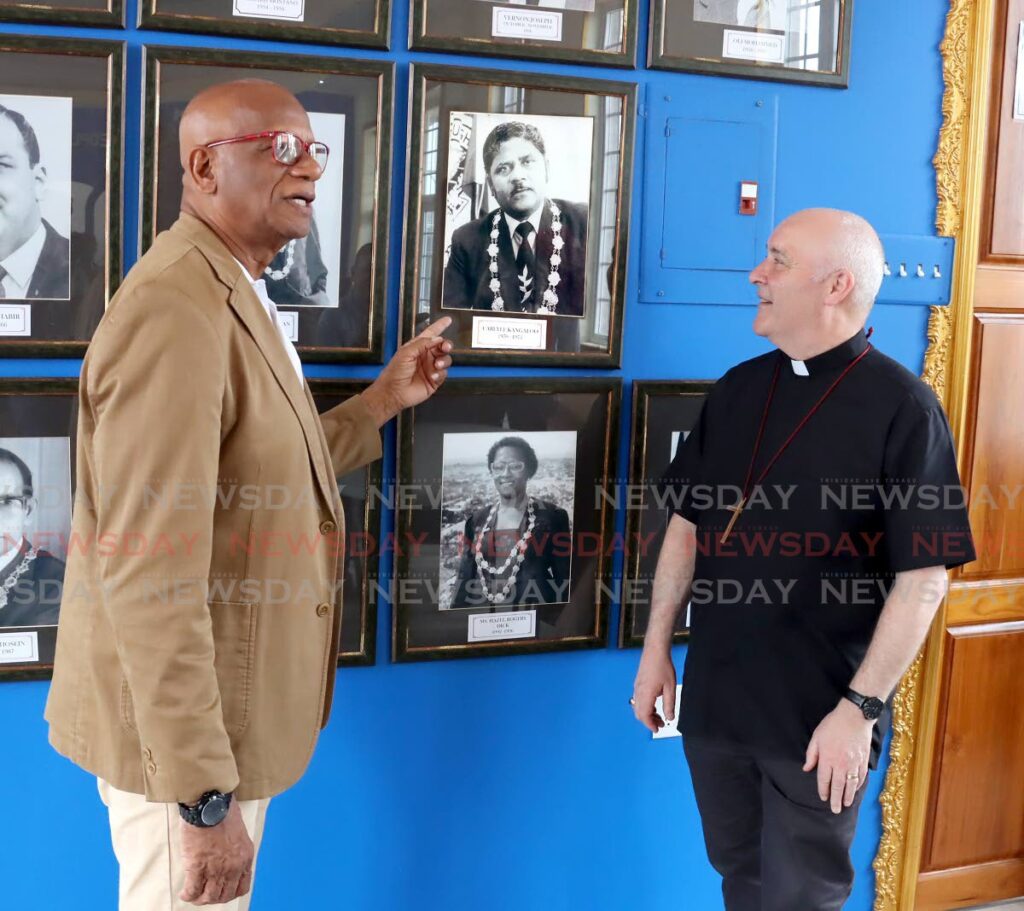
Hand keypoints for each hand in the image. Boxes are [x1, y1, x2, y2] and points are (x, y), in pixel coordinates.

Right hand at [179, 798, 253, 905]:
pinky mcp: (197, 866)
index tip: (221, 890)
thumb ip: (235, 849)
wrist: (209, 803)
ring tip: (193, 895)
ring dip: (200, 899)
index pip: (242, 887)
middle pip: (224, 896)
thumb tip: (226, 859)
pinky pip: (192, 890)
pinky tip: (184, 892)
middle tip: (205, 894)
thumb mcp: (239, 832)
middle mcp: (233, 866)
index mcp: (245, 857)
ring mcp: (215, 868)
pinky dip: (187, 895)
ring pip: (208, 897)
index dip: (230, 892)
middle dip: (214, 898)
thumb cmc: (223, 811)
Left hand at [361, 317, 453, 426]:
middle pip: (442, 347)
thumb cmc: (395, 371)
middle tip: (445, 347)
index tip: (448, 320)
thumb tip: (438, 338)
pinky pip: (444, 374)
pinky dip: (440, 374)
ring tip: (437, 365)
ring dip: (444, 360)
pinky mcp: (435, 380)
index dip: (439, 327)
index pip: (431, 334)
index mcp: (418, 347)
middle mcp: (426, 356)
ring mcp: (431, 368)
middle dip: (446, 345)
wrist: (394, 392)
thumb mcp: (406, 353)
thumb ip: (422, 344)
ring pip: (446, 359)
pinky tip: (432, 376)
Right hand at [631, 647, 676, 733]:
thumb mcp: (670, 688)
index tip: (658, 729)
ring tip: (660, 715)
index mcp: (646, 694)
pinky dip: (645, 707)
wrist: (655, 650)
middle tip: (661, 724)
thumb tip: (669, 718)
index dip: (650, 725)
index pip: (644, 715)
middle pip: (639, 713)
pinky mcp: (637, 683)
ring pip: (638, 707)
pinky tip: (655, 704)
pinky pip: (638, 700)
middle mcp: (638, 692)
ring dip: (647, 714)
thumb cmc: (663, 667)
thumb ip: (669, 705)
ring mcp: (636, 687)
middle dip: (648, 721)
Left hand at [803, 699, 871, 813]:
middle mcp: (841, 764)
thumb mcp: (816, 737)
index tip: (823, 797)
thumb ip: (811, 755)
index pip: (824, 779)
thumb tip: (806, 768)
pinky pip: (861, 777)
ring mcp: (854, 763)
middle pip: (838, 786)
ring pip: (851, 784)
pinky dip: (858, 785)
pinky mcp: (864, 760)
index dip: (823, 790)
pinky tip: (856, 790)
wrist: (854, 717)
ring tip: (846, 804)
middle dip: (836, 799)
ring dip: (848, 796)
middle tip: (835, 810)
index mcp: (827, 759)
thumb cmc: (833, 725)